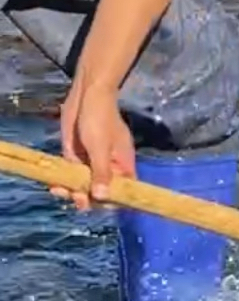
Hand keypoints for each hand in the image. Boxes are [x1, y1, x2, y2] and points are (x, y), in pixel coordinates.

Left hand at [58, 82, 135, 208]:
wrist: (86, 95)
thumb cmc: (100, 120)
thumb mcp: (101, 148)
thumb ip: (101, 173)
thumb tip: (103, 197)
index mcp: (122, 165)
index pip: (121, 191)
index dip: (111, 201)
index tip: (97, 205)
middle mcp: (107, 167)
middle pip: (100, 191)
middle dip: (88, 198)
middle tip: (76, 199)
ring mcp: (90, 162)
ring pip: (83, 186)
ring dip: (72, 192)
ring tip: (60, 192)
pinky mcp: (75, 156)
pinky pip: (71, 175)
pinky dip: (63, 182)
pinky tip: (54, 186)